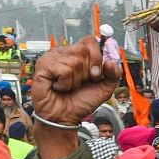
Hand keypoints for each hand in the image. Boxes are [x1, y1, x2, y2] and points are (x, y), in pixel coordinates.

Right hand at [31, 36, 121, 158]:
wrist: (64, 118)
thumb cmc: (80, 102)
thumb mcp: (105, 88)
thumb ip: (114, 74)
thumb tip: (111, 61)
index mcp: (77, 54)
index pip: (90, 41)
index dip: (97, 57)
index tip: (95, 74)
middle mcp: (64, 52)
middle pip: (84, 50)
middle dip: (88, 71)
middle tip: (80, 82)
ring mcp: (52, 57)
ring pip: (75, 61)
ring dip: (75, 80)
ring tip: (68, 86)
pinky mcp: (43, 65)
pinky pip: (63, 70)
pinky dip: (65, 83)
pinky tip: (59, 87)